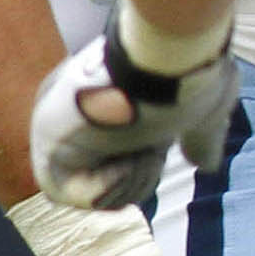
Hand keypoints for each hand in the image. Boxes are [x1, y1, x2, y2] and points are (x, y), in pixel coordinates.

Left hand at [28, 27, 239, 211]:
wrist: (171, 60)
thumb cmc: (189, 76)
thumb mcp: (205, 111)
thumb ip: (199, 139)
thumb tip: (206, 165)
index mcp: (102, 100)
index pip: (116, 154)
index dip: (147, 163)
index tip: (161, 141)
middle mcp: (73, 114)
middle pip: (107, 176)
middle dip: (142, 173)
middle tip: (154, 146)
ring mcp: (57, 129)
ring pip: (93, 190)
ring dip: (133, 178)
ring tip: (144, 147)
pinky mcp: (48, 146)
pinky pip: (77, 196)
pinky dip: (114, 185)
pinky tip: (129, 155)